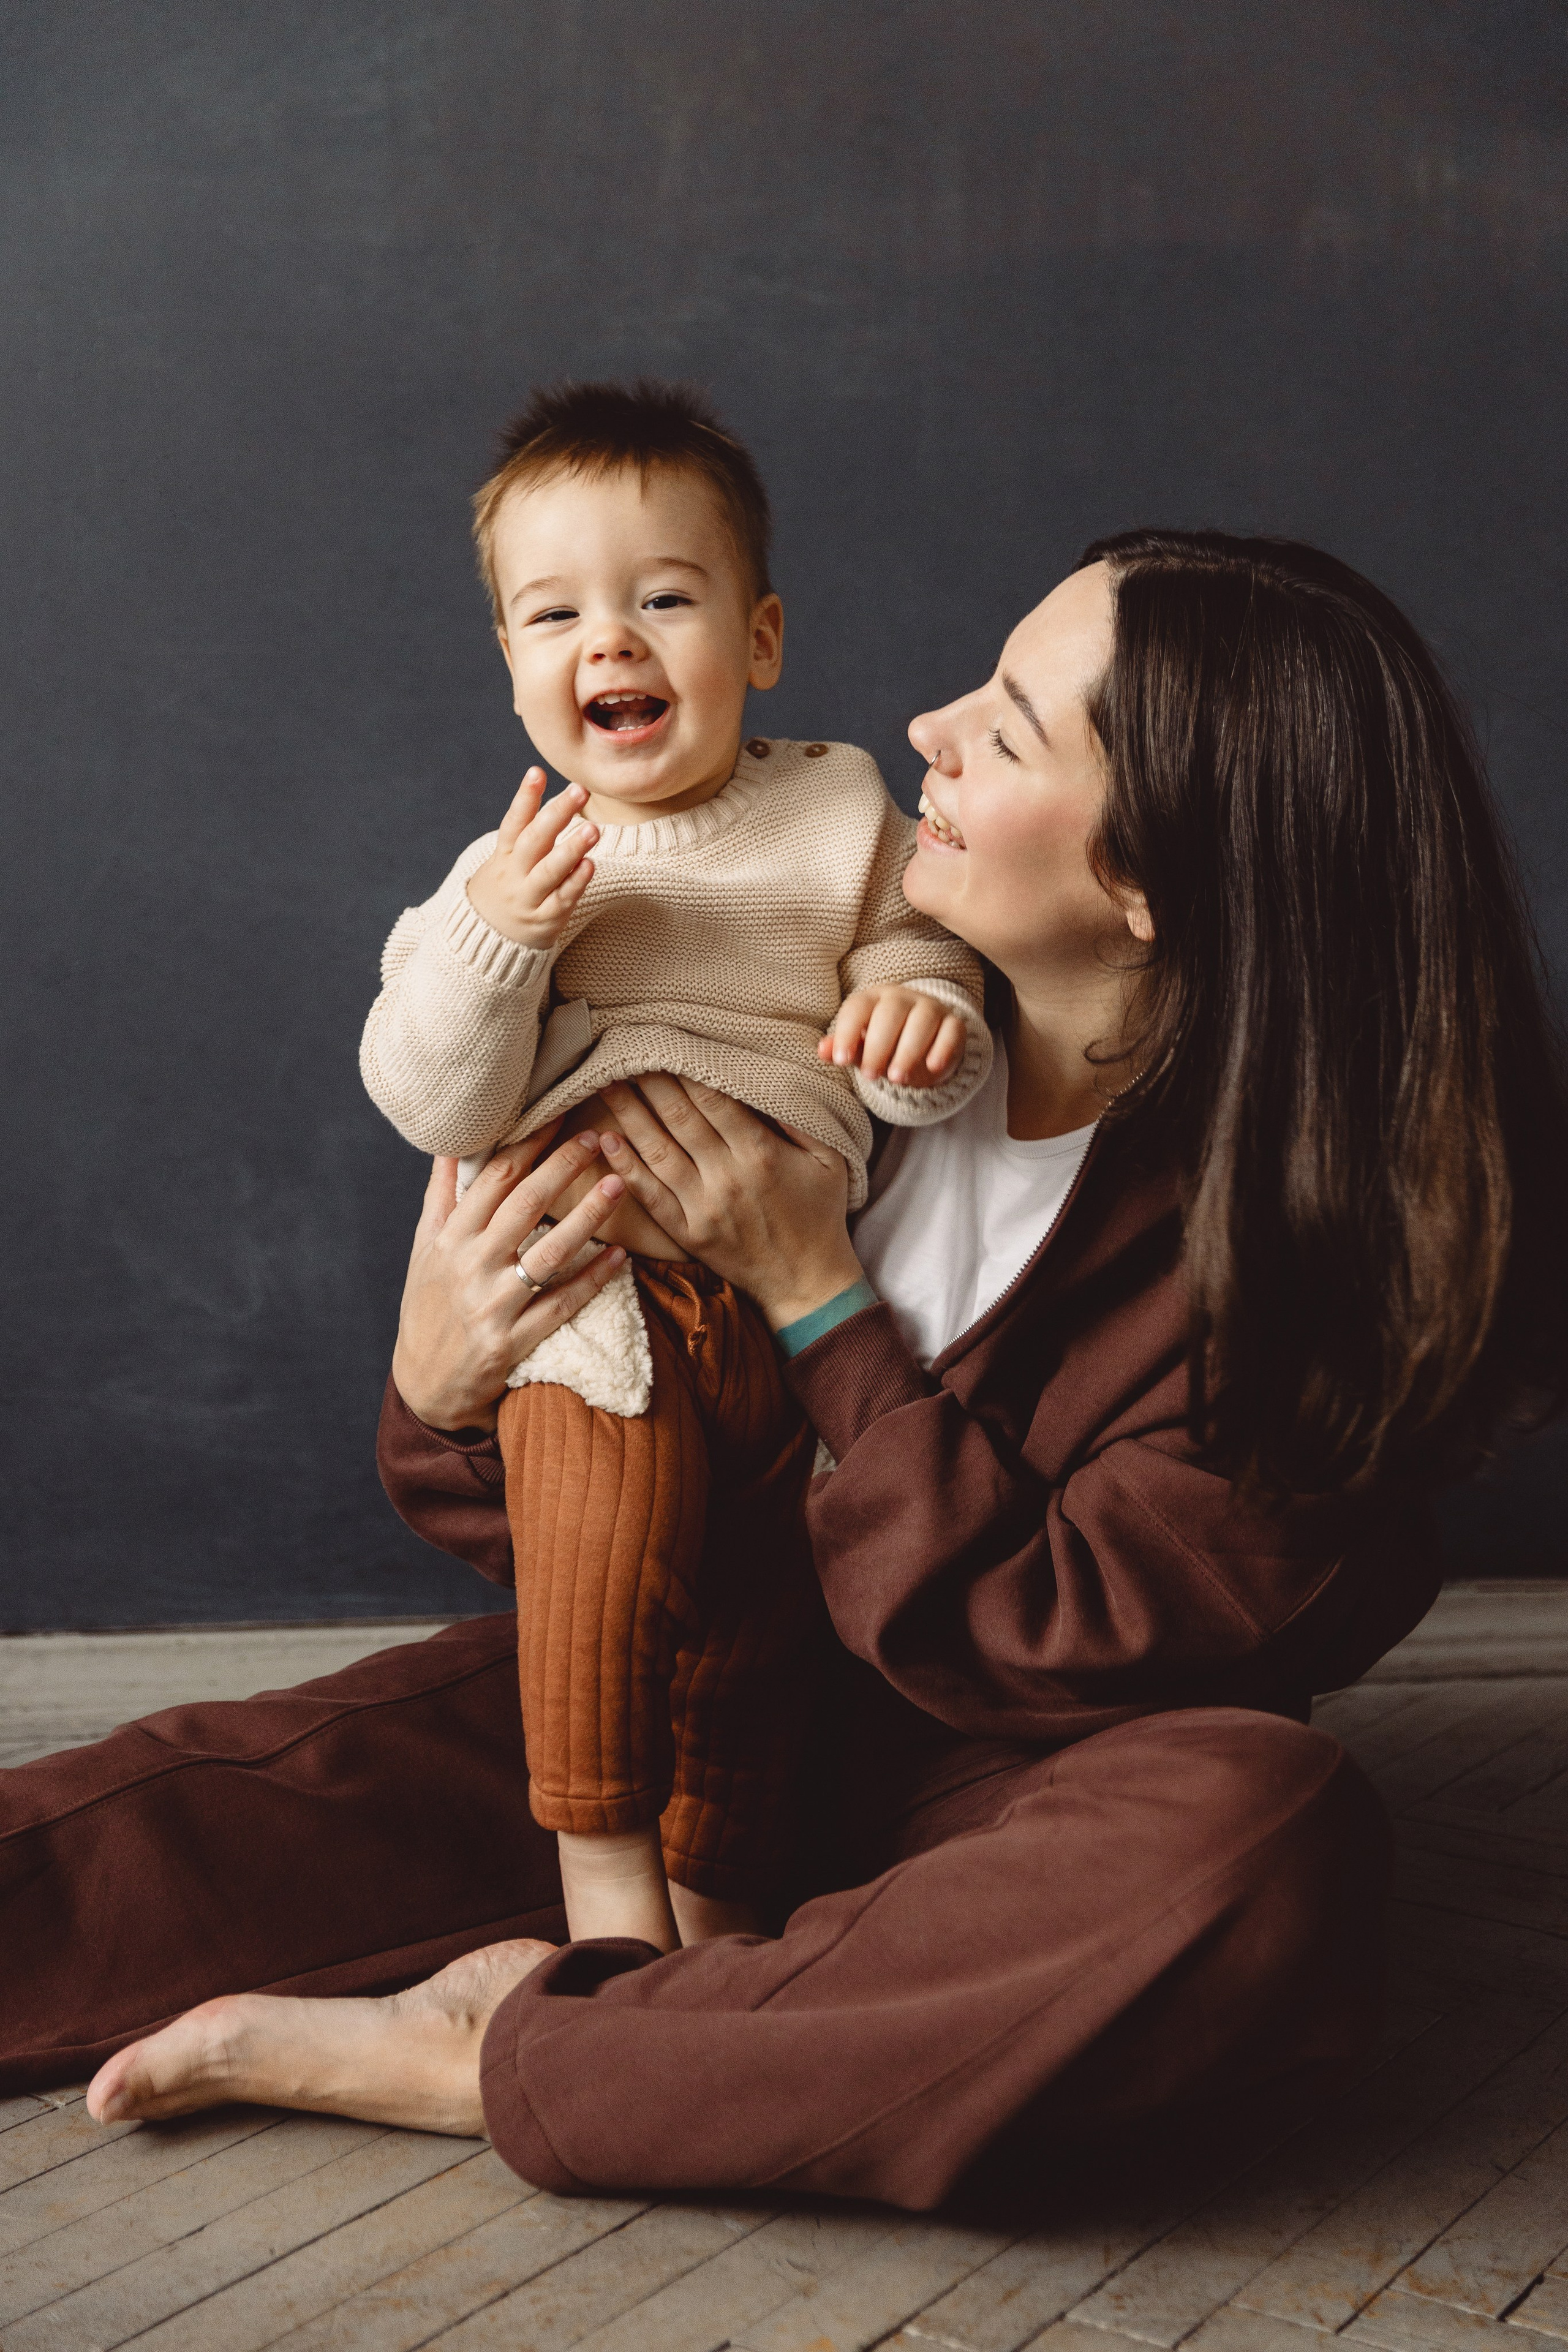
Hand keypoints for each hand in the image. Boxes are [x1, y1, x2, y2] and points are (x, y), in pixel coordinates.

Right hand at [391, 1125, 628, 1430]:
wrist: (424, 1385)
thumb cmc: (429, 1306)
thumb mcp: (424, 1248)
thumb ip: (441, 1195)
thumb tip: (449, 1143)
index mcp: (449, 1236)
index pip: (494, 1176)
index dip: (529, 1142)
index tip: (559, 1114)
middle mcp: (469, 1265)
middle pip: (525, 1204)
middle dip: (564, 1166)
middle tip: (597, 1137)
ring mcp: (491, 1305)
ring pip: (550, 1252)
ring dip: (588, 1216)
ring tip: (618, 1184)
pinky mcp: (512, 1342)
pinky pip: (561, 1305)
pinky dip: (593, 1279)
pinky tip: (621, 1257)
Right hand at [465, 769, 597, 947]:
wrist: (489, 940)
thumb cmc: (509, 888)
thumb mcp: (507, 859)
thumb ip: (529, 832)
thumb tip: (555, 795)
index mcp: (504, 854)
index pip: (513, 822)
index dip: (525, 797)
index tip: (536, 771)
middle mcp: (514, 874)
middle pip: (534, 841)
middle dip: (557, 814)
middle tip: (579, 791)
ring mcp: (529, 898)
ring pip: (549, 871)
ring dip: (571, 849)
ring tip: (592, 828)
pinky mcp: (546, 920)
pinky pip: (562, 899)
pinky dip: (575, 882)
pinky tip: (590, 865)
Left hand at [596, 1075, 863, 1330]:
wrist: (807, 1282)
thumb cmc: (820, 1215)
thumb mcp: (829, 1161)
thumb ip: (799, 1119)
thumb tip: (767, 1079)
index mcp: (761, 1154)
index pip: (713, 1100)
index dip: (685, 1069)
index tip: (665, 1044)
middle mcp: (727, 1177)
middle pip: (679, 1118)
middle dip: (651, 1081)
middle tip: (625, 1052)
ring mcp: (703, 1208)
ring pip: (657, 1151)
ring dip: (629, 1114)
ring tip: (607, 1083)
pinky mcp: (687, 1233)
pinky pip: (650, 1195)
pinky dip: (626, 1167)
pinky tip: (607, 1140)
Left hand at [819, 986, 966, 1086]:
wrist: (925, 1046)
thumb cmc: (886, 1045)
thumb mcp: (862, 1048)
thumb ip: (845, 1049)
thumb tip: (822, 1050)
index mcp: (873, 999)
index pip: (857, 1008)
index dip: (847, 1033)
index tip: (841, 1061)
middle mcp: (902, 998)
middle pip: (890, 1013)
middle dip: (878, 1046)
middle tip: (871, 1075)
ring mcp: (930, 1007)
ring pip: (922, 1020)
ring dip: (908, 1051)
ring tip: (896, 1078)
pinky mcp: (954, 1023)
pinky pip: (951, 1030)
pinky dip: (942, 1049)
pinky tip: (932, 1068)